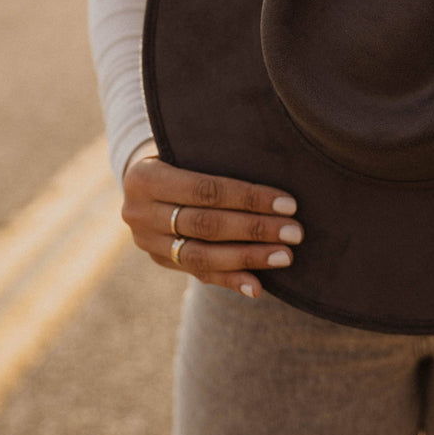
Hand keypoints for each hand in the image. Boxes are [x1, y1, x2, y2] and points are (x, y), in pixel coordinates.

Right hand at [120, 146, 302, 299]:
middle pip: (206, 224)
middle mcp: (139, 212)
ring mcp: (146, 240)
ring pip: (202, 255)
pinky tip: (256, 286)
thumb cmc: (181, 154)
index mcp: (145, 177)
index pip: (206, 191)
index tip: (288, 204)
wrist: (144, 178)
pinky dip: (229, 280)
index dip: (249, 198)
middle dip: (255, 229)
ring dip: (248, 258)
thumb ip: (217, 158)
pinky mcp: (159, 259)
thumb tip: (272, 173)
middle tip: (294, 232)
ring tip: (284, 256)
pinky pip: (197, 273)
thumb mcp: (188, 147)